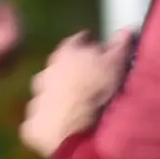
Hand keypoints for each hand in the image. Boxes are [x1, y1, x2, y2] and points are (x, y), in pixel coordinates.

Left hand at [20, 29, 137, 157]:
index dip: (89, 45)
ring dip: (58, 100)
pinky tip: (64, 129)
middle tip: (87, 86)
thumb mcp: (116, 64)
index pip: (78, 41)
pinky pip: (40, 121)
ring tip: (76, 111)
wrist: (78, 130)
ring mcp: (36, 100)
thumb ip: (120, 45)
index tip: (98, 51)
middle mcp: (45, 73)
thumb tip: (127, 29)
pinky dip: (49, 123)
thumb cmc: (99, 92)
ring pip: (47, 96)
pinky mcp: (31, 125)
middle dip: (70, 74)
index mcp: (66, 53)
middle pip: (58, 69)